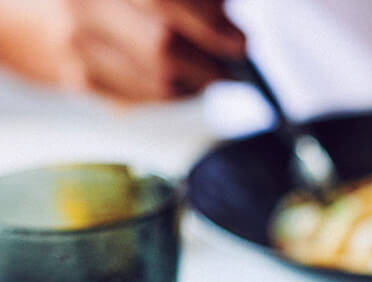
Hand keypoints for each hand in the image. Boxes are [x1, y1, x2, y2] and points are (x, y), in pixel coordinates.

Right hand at [58, 0, 245, 101]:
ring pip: (158, 82)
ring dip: (195, 84)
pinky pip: (145, 99)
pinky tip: (181, 83)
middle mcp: (81, 3)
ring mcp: (76, 42)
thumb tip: (231, 30)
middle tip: (230, 68)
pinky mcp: (80, 78)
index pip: (165, 1)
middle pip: (161, 45)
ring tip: (208, 75)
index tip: (240, 42)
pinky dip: (173, 95)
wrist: (48, 5)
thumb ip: (194, 1)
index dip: (208, 22)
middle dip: (207, 62)